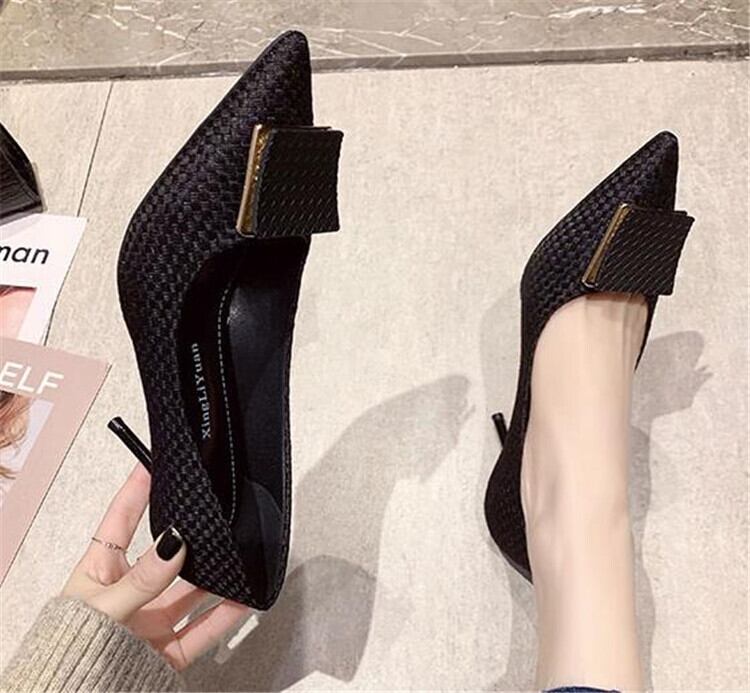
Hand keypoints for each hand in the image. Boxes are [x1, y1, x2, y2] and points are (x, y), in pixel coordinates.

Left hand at [62, 464, 248, 670]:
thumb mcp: (103, 610)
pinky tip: (243, 598)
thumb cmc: (70, 654)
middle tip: (210, 510)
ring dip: (215, 577)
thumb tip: (175, 542)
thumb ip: (142, 579)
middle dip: (189, 536)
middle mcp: (128, 593)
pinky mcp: (167, 650)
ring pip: (190, 592)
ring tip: (237, 554)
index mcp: (99, 573)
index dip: (137, 490)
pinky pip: (202, 629)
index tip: (156, 461)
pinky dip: (225, 615)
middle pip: (165, 556)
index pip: (120, 520)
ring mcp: (149, 622)